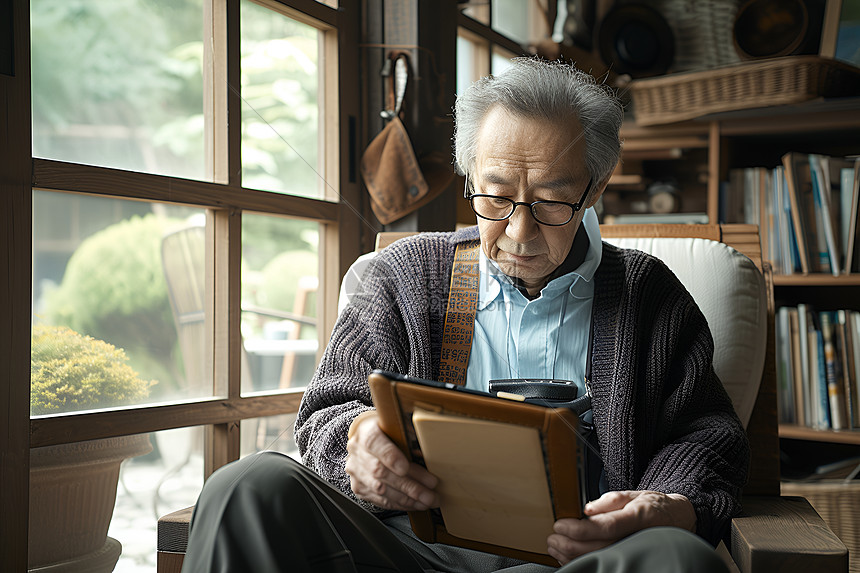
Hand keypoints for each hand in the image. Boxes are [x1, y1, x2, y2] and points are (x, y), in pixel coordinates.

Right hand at [345, 411, 438, 510]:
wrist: (367, 441)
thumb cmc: (387, 433)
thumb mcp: (396, 427)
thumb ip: (408, 436)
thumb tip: (429, 450)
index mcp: (366, 432)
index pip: (374, 443)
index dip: (390, 457)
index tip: (405, 468)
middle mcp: (357, 452)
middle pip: (380, 471)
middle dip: (408, 485)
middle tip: (429, 492)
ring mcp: (356, 471)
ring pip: (381, 489)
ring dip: (407, 498)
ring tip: (427, 501)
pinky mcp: (359, 487)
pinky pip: (379, 499)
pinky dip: (400, 504)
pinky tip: (415, 504)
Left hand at [547, 490, 696, 564]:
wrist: (678, 519)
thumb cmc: (654, 506)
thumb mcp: (634, 493)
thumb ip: (611, 500)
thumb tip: (588, 508)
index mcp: (638, 517)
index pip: (604, 527)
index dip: (578, 529)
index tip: (560, 525)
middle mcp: (636, 538)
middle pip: (598, 548)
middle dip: (569, 545)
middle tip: (552, 537)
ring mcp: (634, 551)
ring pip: (599, 560)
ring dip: (572, 556)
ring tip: (555, 546)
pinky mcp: (630, 559)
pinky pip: (604, 564)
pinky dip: (583, 561)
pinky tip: (569, 556)